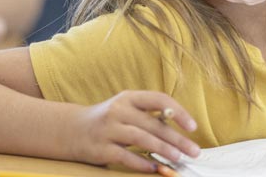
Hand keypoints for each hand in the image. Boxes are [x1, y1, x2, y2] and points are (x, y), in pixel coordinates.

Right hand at [69, 91, 201, 172]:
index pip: (159, 99)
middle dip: (177, 138)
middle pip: (153, 123)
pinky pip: (125, 156)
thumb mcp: (126, 109)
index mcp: (129, 97)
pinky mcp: (101, 148)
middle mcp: (119, 110)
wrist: (71, 130)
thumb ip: (148, 116)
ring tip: (178, 158)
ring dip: (163, 149)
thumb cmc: (109, 120)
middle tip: (194, 150)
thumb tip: (180, 130)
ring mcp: (109, 129)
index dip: (178, 112)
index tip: (193, 127)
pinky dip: (142, 163)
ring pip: (141, 138)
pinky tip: (155, 168)